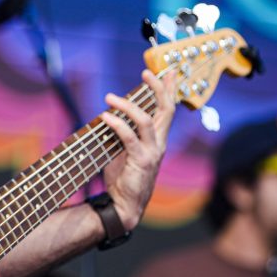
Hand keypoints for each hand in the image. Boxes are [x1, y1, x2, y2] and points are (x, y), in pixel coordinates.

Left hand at [100, 70, 176, 230]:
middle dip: (158, 88)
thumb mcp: (123, 149)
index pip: (167, 109)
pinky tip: (106, 116)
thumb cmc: (123, 177)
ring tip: (109, 97)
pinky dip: (117, 125)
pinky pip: (129, 138)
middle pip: (166, 109)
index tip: (168, 71)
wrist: (123, 206)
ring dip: (128, 105)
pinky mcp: (141, 161)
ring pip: (146, 120)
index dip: (169, 89)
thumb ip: (122, 132)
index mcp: (158, 139)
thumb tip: (110, 113)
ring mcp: (152, 152)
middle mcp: (159, 143)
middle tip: (147, 72)